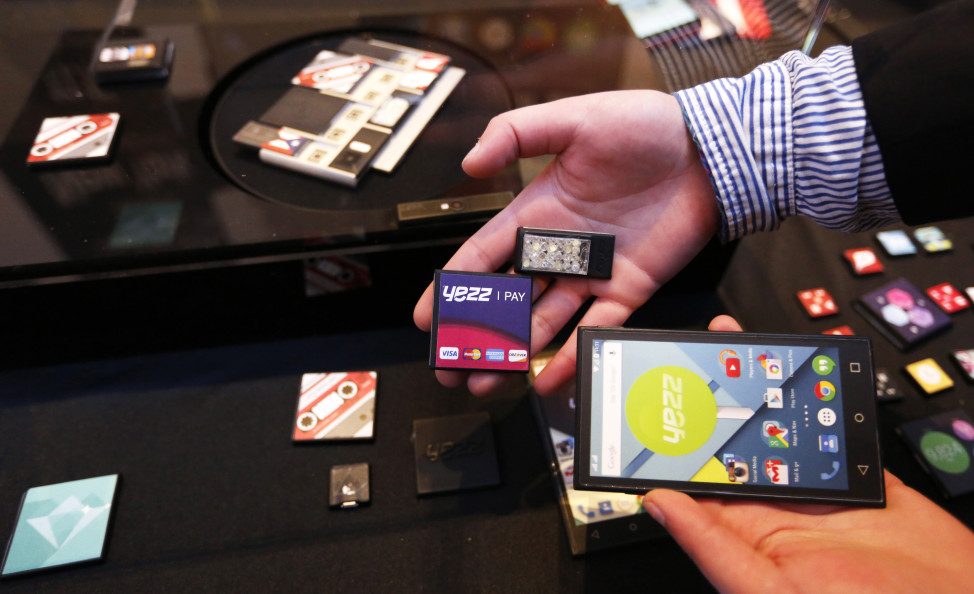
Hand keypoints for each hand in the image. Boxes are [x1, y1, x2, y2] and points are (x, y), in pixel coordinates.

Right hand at [413, 91, 718, 395]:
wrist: (707, 149)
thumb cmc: (643, 126)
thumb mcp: (573, 119)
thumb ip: (516, 134)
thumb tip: (469, 161)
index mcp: (535, 213)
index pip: (481, 257)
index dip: (451, 288)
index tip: (427, 317)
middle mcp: (558, 249)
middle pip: (505, 300)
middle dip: (476, 333)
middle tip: (452, 363)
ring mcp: (591, 273)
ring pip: (542, 322)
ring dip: (514, 352)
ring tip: (486, 380)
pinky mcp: (626, 288)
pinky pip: (593, 328)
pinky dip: (571, 355)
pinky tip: (547, 377)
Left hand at [645, 315, 973, 591]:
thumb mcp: (769, 589)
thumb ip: (713, 546)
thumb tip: (659, 502)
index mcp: (744, 536)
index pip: (695, 479)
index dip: (673, 444)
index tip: (652, 406)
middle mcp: (775, 509)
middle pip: (734, 444)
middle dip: (714, 402)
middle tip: (692, 356)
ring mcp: (816, 489)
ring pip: (779, 430)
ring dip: (762, 394)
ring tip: (738, 351)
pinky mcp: (857, 475)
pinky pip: (830, 429)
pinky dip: (819, 401)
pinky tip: (802, 371)